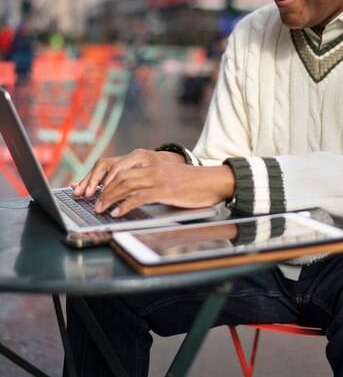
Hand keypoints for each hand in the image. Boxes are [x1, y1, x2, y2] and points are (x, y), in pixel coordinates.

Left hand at [72, 150, 235, 215]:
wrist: (213, 182)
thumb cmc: (191, 184)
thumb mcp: (167, 178)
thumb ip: (150, 182)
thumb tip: (131, 195)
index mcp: (151, 163)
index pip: (120, 168)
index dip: (105, 180)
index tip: (95, 191)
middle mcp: (152, 168)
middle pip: (119, 177)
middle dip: (103, 191)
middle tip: (94, 203)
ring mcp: (158, 178)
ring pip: (126, 186)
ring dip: (110, 198)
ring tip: (101, 209)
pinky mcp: (165, 190)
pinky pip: (139, 197)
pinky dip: (125, 205)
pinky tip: (117, 213)